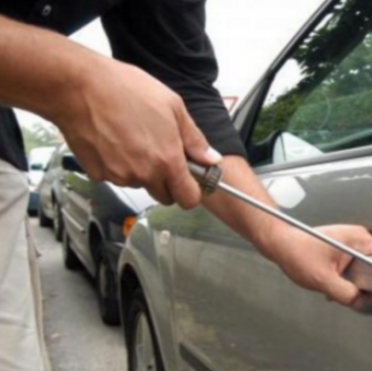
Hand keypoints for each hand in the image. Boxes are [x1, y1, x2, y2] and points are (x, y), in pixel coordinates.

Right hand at [52, 57, 220, 208]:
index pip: (188, 199)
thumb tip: (210, 158)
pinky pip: (117, 177)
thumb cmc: (124, 90)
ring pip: (140, 184)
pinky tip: (117, 141)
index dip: (192, 192)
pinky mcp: (99, 173)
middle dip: (168, 182)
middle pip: (165, 195)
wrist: (79, 86)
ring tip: (136, 139)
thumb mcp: (173, 106)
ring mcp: (119, 176)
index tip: (191, 181)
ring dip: (143, 171)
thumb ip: (194, 139)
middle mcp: (143, 174)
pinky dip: (120, 165)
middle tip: (164, 155)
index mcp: (167, 160)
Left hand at [267, 225, 371, 306]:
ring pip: (363, 269)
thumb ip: (346, 294)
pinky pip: (352, 267)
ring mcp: (350, 242)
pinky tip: (332, 283)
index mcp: (359, 239)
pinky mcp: (342, 248)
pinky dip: (345, 278)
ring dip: (352, 282)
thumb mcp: (324, 280)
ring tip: (335, 285)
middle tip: (350, 292)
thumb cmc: (297, 253)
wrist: (281, 244)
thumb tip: (360, 302)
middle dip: (364, 284)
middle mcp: (357, 238)